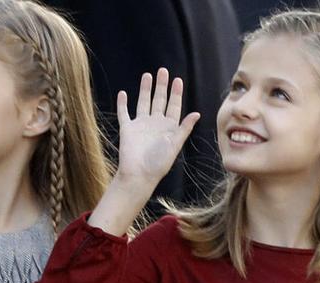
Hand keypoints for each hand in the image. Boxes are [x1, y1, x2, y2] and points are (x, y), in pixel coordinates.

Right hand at [115, 68, 199, 186]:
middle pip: (159, 100)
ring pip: (143, 103)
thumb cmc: (158, 163)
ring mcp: (141, 126)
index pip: (174, 106)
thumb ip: (184, 128)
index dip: (176, 93)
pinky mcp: (128, 129)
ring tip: (147, 75)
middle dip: (161, 86)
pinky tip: (123, 93)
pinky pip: (124, 113)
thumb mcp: (175, 145)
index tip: (177, 80)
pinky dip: (123, 104)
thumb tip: (197, 113)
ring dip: (145, 90)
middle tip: (163, 71)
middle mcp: (155, 124)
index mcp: (169, 128)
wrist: (139, 174)